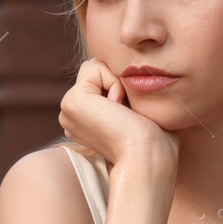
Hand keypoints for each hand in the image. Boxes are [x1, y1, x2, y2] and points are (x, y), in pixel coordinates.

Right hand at [58, 58, 178, 176]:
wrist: (148, 156)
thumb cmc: (154, 142)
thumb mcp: (139, 113)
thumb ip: (126, 93)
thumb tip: (130, 72)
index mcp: (83, 120)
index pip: (100, 79)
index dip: (123, 86)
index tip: (131, 115)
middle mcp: (71, 115)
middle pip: (95, 70)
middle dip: (117, 80)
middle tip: (128, 112)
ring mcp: (68, 109)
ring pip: (95, 66)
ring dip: (118, 82)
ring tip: (123, 111)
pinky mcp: (72, 101)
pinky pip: (96, 68)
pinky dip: (115, 82)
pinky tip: (118, 108)